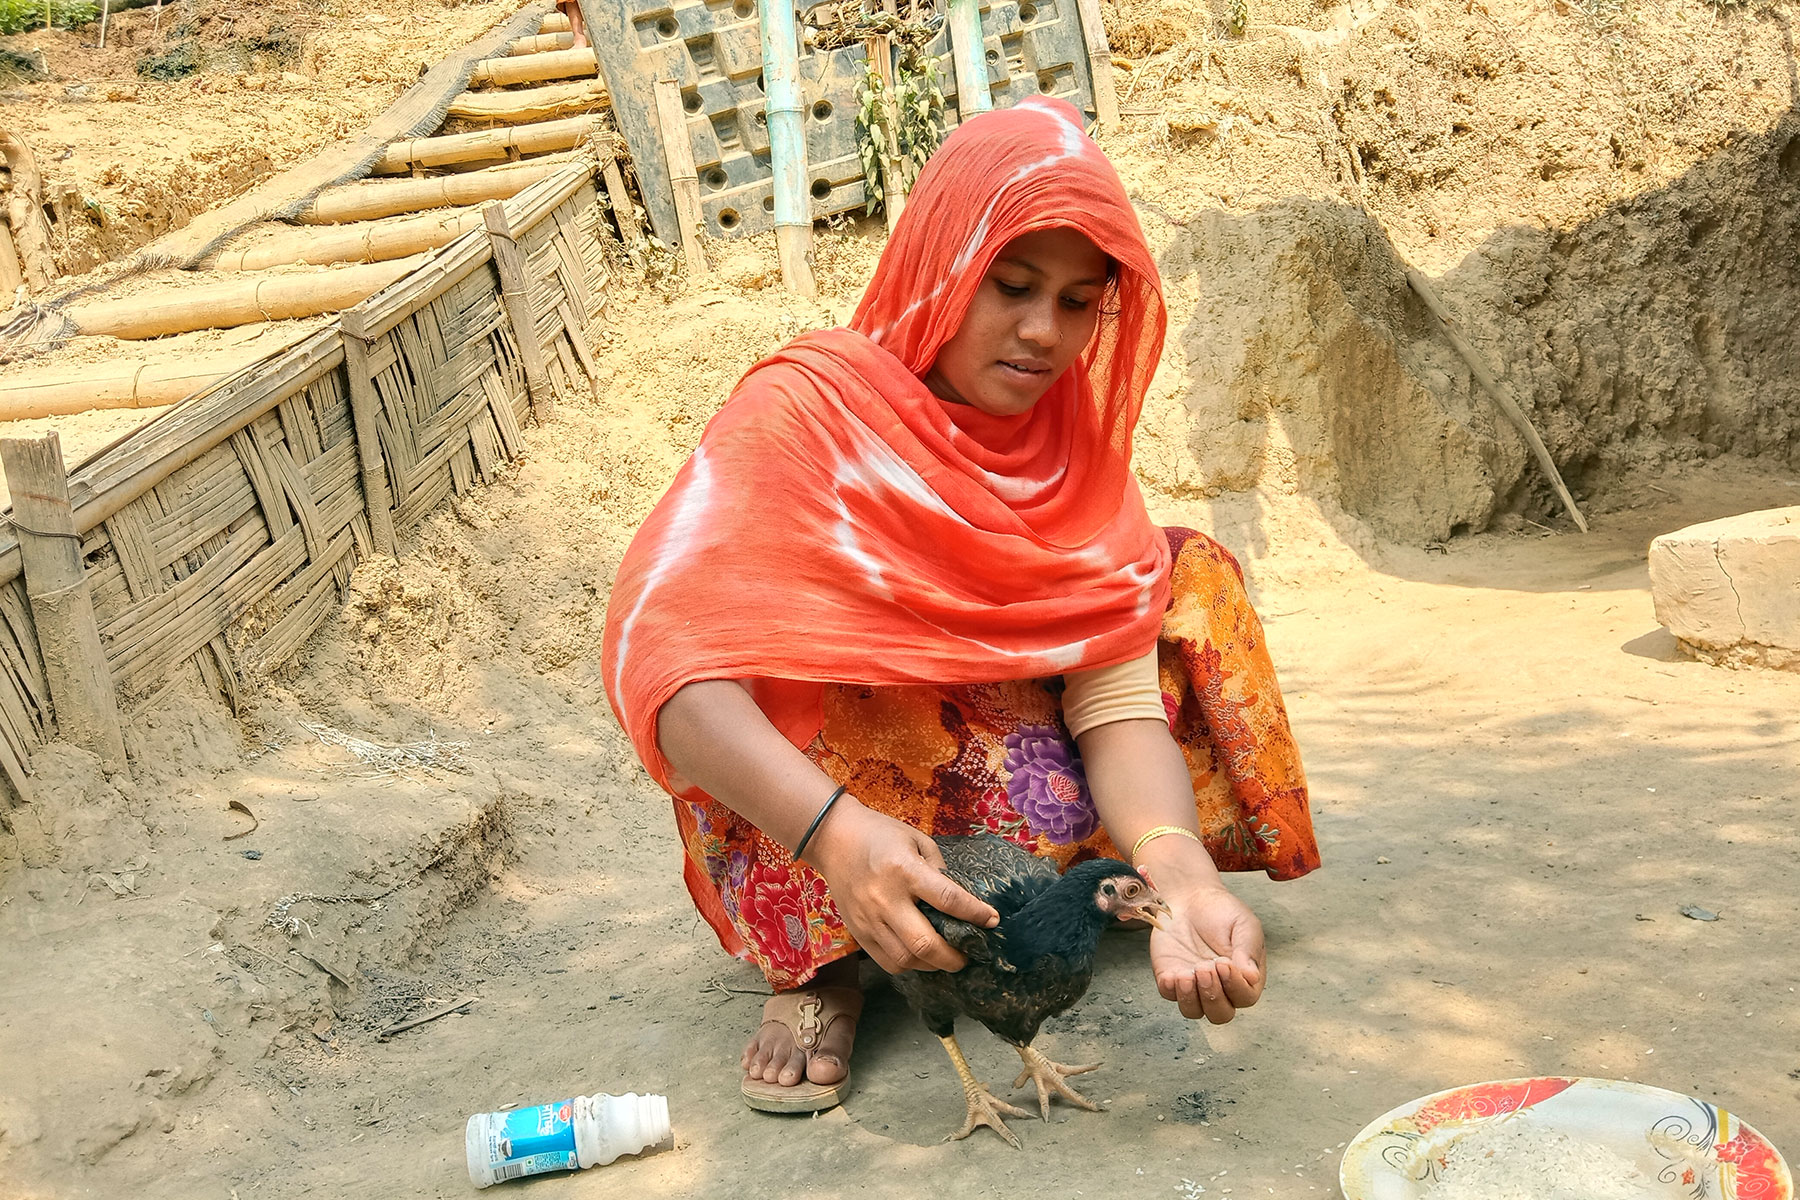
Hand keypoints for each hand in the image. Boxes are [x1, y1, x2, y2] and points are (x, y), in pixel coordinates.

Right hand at [803, 797, 998, 974]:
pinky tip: (920, 956)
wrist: (834, 838)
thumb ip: (938, 871)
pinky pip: (887, 962)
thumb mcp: (917, 840)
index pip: (948, 899)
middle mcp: (886, 899)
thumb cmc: (881, 834)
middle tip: (968, 956)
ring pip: (905, 960)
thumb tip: (957, 902)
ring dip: (932, 965)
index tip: (992, 921)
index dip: (975, 914)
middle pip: (924, 943)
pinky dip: (909, 964)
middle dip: (953, 957)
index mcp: (905, 870)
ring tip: (944, 958)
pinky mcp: (858, 932)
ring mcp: (869, 919)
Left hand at [1144, 865, 1265, 1023]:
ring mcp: (1194, 986)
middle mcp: (1221, 988)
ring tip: (1187, 974)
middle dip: (1212, 996)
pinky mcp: (1171, 978)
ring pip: (1193, 1011)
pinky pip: (1168, 995)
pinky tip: (1172, 974)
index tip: (1224, 962)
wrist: (1191, 898)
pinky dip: (1170, 989)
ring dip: (1190, 998)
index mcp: (1244, 978)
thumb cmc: (1223, 912)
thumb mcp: (1244, 924)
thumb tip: (1252, 978)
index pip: (1245, 997)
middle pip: (1220, 1014)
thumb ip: (1248, 950)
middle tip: (1205, 968)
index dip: (1235, 986)